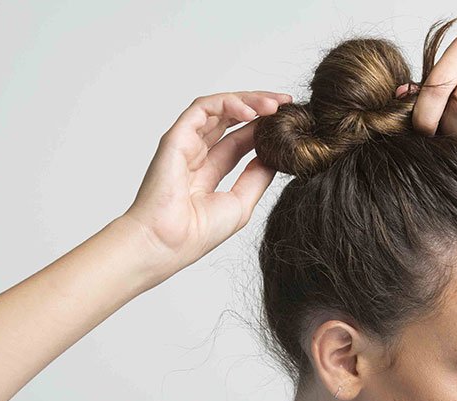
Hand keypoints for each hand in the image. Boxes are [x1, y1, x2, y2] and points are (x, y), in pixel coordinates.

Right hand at [121, 91, 292, 277]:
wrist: (169, 242)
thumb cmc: (197, 233)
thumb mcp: (241, 202)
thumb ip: (256, 177)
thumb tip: (274, 157)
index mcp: (208, 171)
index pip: (239, 140)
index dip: (263, 128)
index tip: (288, 122)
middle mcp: (196, 153)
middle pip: (231, 119)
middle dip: (260, 107)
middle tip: (286, 104)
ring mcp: (185, 143)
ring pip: (219, 108)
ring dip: (248, 101)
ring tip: (274, 105)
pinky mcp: (176, 136)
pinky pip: (203, 108)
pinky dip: (228, 104)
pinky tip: (251, 112)